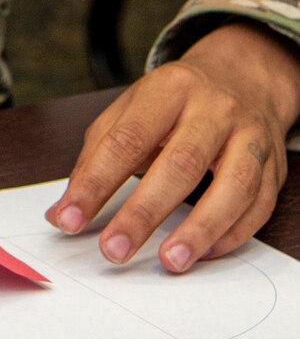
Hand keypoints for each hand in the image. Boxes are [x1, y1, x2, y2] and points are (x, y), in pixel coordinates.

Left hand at [46, 21, 299, 271]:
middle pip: (180, 164)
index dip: (95, 183)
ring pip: (233, 185)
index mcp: (168, 90)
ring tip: (170, 262)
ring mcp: (250, 135)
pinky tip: (203, 253)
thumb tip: (62, 212)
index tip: (69, 220)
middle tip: (114, 250)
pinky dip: (232, 233)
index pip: (126, 140)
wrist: (242, 76)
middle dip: (143, 213)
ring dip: (200, 229)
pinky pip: (259, 204)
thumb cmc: (171, 104)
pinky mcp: (274, 164)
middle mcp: (214, 109)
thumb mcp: (127, 113)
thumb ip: (94, 159)